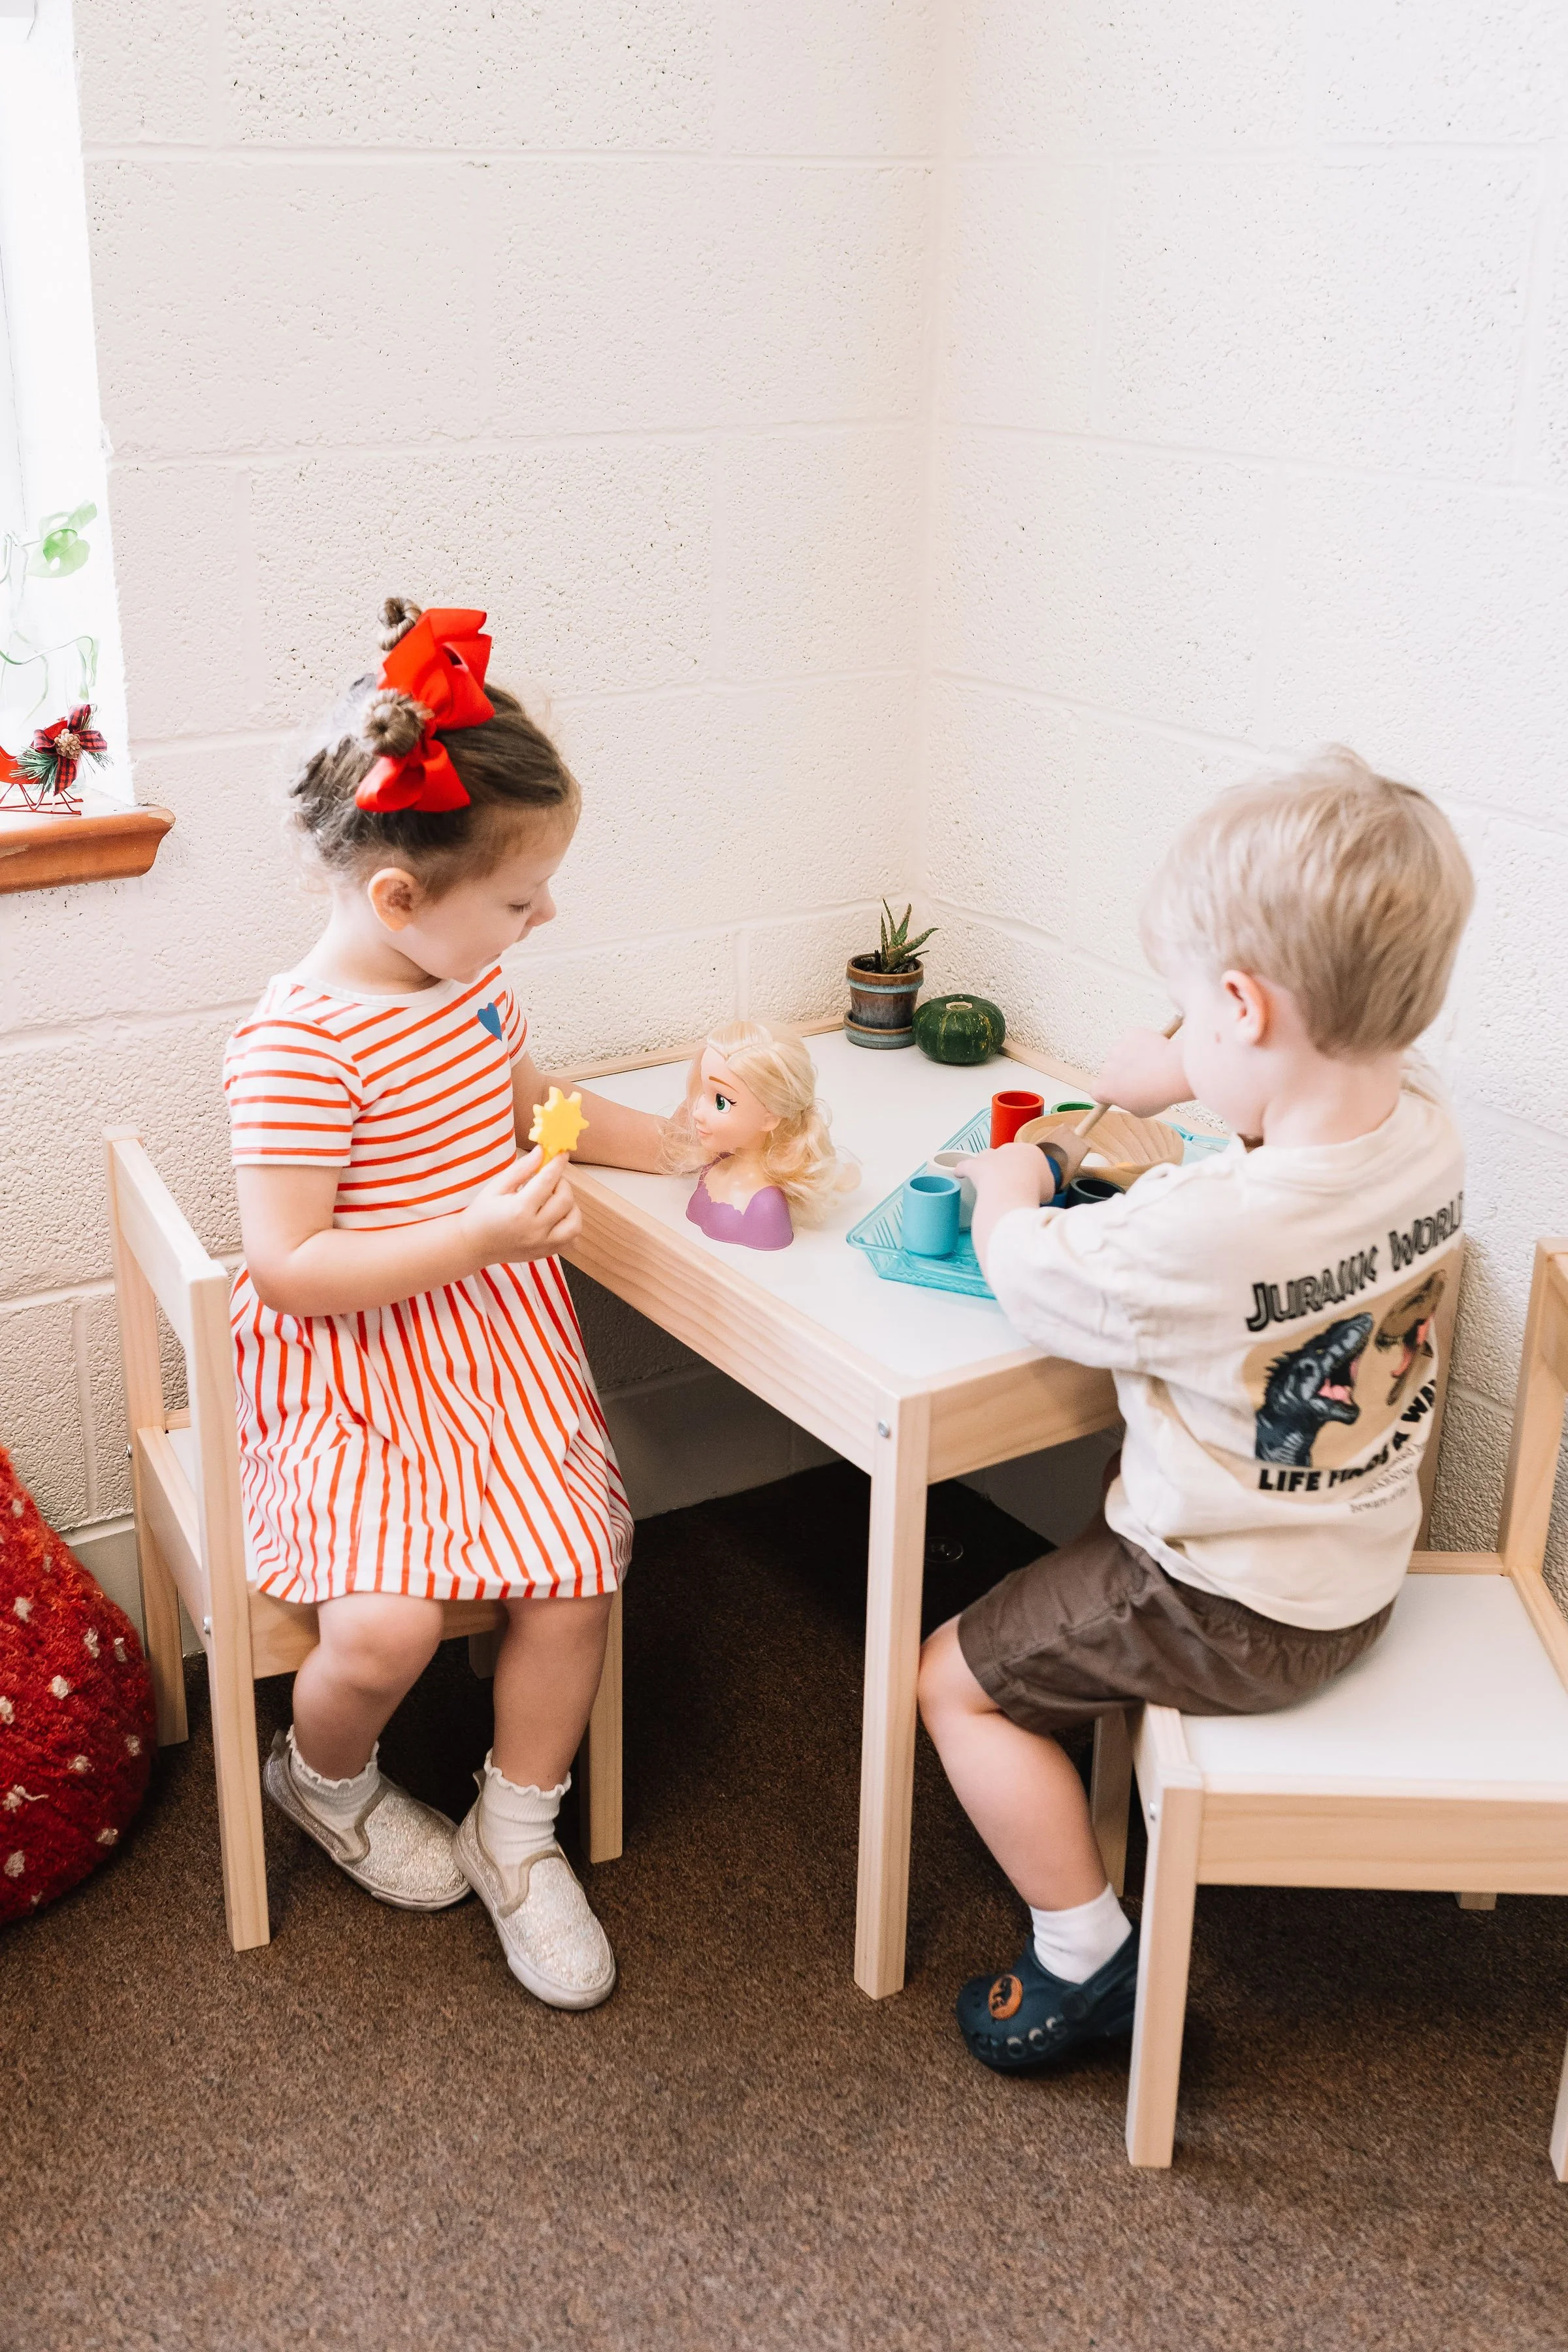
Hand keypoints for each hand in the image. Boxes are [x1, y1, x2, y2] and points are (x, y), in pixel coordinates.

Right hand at [462, 1148, 581, 1267]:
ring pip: (575, 1223)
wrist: (474, 1245)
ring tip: (555, 1200)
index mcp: (519, 1209)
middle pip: (565, 1200)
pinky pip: (571, 1240)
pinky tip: (557, 1218)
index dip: (557, 1164)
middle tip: (550, 1180)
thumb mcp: (497, 1186)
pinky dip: (570, 1226)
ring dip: (570, 1206)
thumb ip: (522, 1169)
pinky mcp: (546, 1253)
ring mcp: (542, 1244)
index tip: (561, 1154)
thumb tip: (542, 1151)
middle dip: (562, 1183)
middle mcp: (535, 1229)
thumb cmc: (482, 1213)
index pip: (548, 1180)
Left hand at [958, 1141, 1052, 1205]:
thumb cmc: (1034, 1190)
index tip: (1028, 1183)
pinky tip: (959, 1173)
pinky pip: (965, 1166)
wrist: (1014, 1189)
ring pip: (987, 1156)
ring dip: (988, 1164)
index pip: (1030, 1159)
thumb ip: (1043, 1187)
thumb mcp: (1049, 1190)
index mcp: (1031, 1152)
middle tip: (1011, 1184)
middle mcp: (1010, 1149)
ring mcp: (992, 1156)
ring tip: (987, 1176)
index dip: (1029, 1173)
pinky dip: (962, 1169)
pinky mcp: (975, 1167)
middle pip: (1008, 1155)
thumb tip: (1038, 1193)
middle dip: (1009, 1167)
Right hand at [1091, 1024, 1187, 1118]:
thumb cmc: (1156, 1094)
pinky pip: (1133, 1039)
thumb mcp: (1141, 1111)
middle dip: (1122, 1072)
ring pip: (1122, 1053)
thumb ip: (1131, 1103)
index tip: (1116, 1092)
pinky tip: (1153, 1052)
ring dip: (1132, 1057)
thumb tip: (1134, 1098)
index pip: (1096, 1091)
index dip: (1107, 1091)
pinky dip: (1141, 1043)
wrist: (1169, 1073)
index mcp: (1105, 1090)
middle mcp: (1106, 1068)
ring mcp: (1117, 1050)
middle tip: (1142, 1078)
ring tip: (1152, 1065)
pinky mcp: (1130, 1036)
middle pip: (1110, 1070)